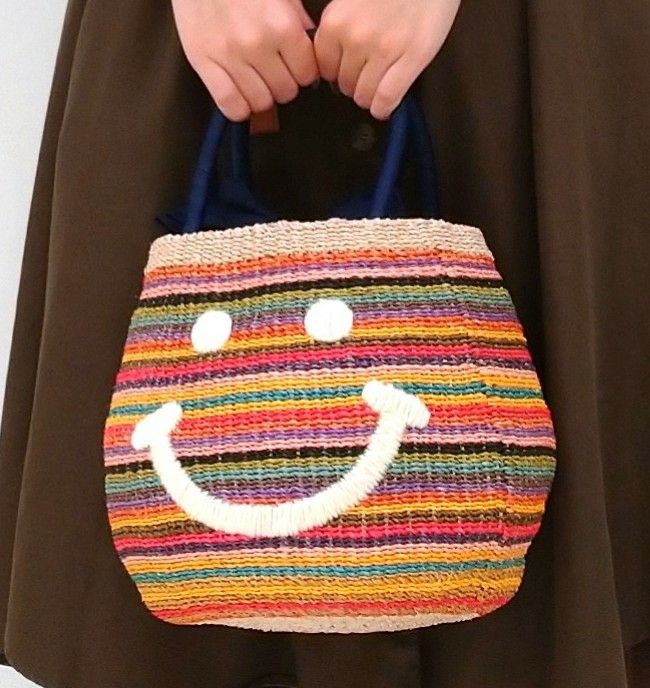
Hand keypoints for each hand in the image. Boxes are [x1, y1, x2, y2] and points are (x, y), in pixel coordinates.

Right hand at [172, 0, 317, 120]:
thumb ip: (299, 21)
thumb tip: (311, 49)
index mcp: (283, 25)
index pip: (307, 75)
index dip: (302, 72)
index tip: (293, 66)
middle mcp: (259, 44)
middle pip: (286, 92)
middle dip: (282, 84)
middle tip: (272, 72)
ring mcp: (230, 56)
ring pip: (260, 103)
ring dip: (261, 96)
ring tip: (254, 81)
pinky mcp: (203, 63)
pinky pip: (230, 105)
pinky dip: (238, 107)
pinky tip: (238, 95)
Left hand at [314, 0, 460, 118]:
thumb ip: (338, 26)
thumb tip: (330, 61)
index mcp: (336, 21)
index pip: (325, 68)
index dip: (336, 71)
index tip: (345, 69)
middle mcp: (356, 38)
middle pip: (344, 84)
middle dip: (354, 82)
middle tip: (367, 73)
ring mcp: (384, 50)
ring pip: (364, 95)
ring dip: (369, 96)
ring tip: (378, 86)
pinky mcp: (413, 57)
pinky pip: (387, 98)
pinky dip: (383, 108)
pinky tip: (384, 106)